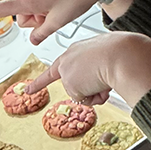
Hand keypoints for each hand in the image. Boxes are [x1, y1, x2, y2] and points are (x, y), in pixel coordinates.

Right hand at [0, 0, 106, 44]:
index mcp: (28, 0)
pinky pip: (38, 1)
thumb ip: (42, 33)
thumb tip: (33, 39)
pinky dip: (46, 7)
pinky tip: (62, 2)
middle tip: (53, 18)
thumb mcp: (59, 21)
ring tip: (59, 9)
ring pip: (30, 10)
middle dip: (33, 22)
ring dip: (42, 15)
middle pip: (20, 17)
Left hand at [26, 32, 150, 108]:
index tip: (27, 89)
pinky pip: (84, 100)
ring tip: (106, 78)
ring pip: (81, 92)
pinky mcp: (69, 82)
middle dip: (88, 89)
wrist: (123, 55)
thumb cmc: (122, 54)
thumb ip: (97, 74)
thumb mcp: (108, 60)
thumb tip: (96, 91)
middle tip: (100, 83)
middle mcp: (70, 57)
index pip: (60, 65)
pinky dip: (94, 97)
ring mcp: (67, 70)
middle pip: (75, 83)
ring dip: (95, 91)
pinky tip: (102, 84)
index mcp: (79, 49)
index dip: (42, 80)